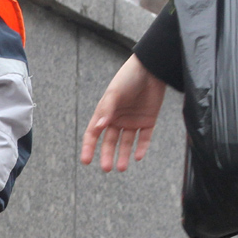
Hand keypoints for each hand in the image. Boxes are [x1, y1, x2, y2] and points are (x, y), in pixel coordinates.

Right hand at [81, 55, 166, 172]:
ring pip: (126, 143)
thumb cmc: (128, 77)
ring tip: (121, 167)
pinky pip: (144, 138)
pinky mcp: (148, 121)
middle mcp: (117, 119)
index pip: (93, 133)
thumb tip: (99, 127)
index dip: (89, 147)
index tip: (86, 161)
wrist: (151, 68)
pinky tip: (138, 156)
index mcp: (105, 112)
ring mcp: (132, 121)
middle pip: (110, 142)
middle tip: (106, 168)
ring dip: (123, 155)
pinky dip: (141, 148)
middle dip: (107, 155)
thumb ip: (107, 110)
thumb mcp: (115, 93)